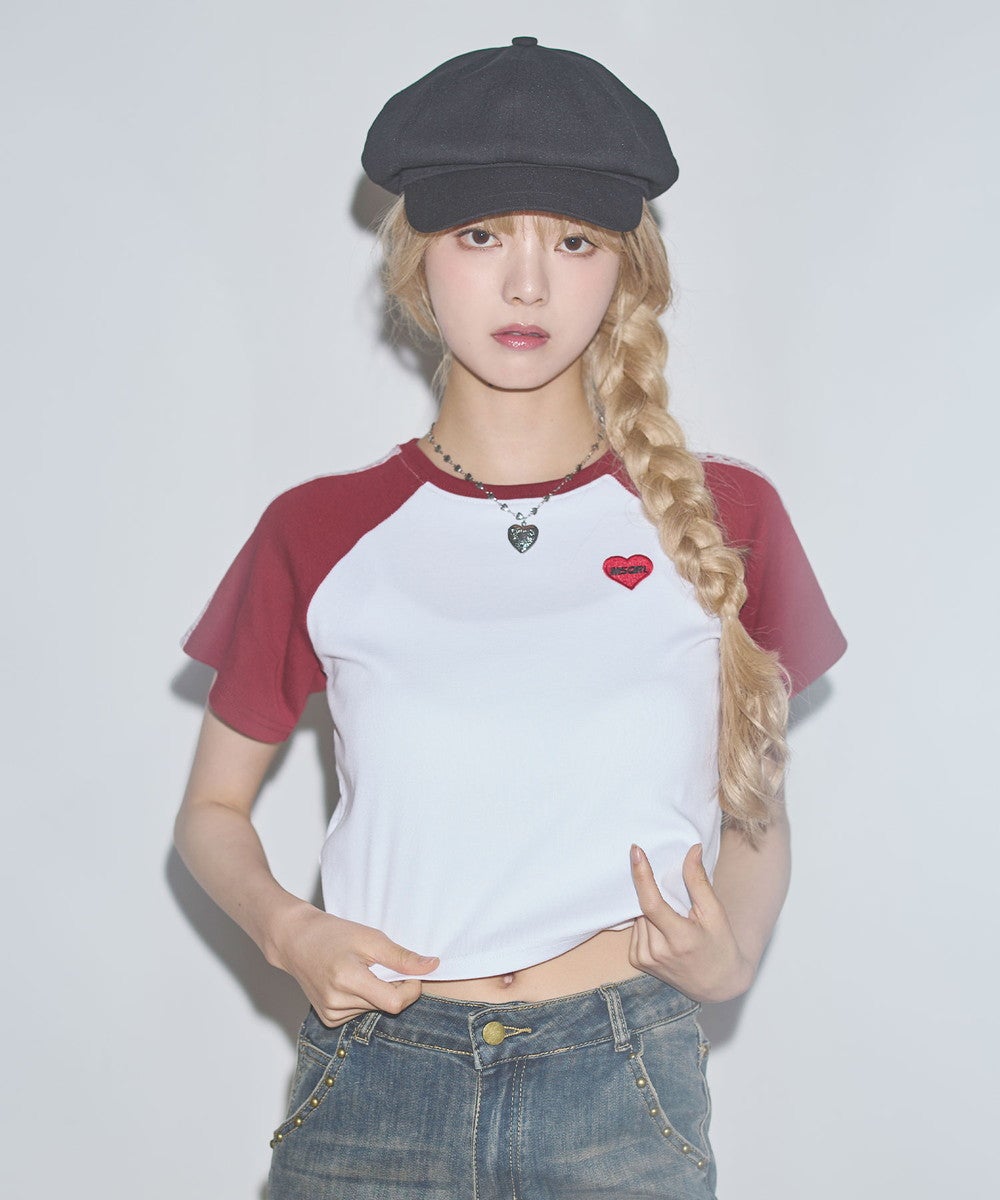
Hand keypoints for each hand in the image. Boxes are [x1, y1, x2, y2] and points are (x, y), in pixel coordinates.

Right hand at [269, 903, 439, 1026]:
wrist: (295, 940)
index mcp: (348, 980)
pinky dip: (363, 999)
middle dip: (392, 986)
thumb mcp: (371, 938)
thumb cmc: (333, 934)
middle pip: (385, 1006)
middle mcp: (337, 1002)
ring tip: (359, 970)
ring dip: (376, 992)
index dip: (410, 989)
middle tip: (378, 964)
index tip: (409, 972)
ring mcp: (330, 1014)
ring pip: (374, 1010)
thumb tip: (433, 966)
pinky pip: (359, 1013)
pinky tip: (349, 982)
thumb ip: (402, 957)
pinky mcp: (327, 1019)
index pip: (395, 1003)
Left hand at [629, 843, 754, 1003]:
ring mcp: (645, 959)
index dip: (642, 875)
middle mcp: (658, 952)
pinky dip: (646, 922)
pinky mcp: (638, 961)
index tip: (636, 851)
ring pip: (638, 916)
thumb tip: (692, 849)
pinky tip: (663, 930)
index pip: (651, 903)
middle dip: (653, 893)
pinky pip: (635, 929)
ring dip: (649, 909)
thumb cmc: (720, 945)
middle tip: (674, 899)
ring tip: (674, 919)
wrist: (718, 985)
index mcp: (680, 939)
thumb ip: (698, 881)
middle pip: (644, 907)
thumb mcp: (715, 913)